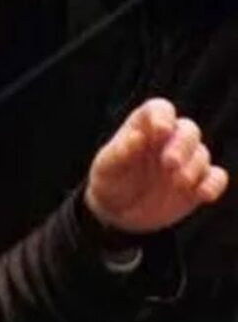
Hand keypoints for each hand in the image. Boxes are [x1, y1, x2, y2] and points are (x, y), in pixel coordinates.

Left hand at [85, 98, 227, 233]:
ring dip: (193, 167)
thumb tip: (136, 136)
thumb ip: (118, 153)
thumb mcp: (105, 169)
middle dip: (182, 145)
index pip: (159, 109)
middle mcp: (170, 139)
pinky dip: (213, 184)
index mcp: (145, 127)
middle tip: (169, 163)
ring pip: (201, 154)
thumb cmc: (109, 181)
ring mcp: (187, 160)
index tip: (160, 130)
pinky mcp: (199, 181)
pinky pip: (215, 177)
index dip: (162, 116)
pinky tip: (204, 194)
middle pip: (187, 130)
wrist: (118, 212)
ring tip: (178, 182)